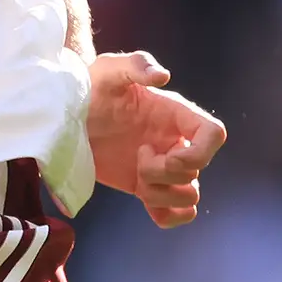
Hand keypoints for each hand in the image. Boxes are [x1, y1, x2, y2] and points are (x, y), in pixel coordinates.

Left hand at [88, 50, 225, 227]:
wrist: (67, 114)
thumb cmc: (90, 86)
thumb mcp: (109, 69)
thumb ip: (137, 65)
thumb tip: (162, 75)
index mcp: (175, 115)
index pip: (214, 135)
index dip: (201, 153)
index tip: (170, 157)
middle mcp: (174, 142)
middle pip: (196, 171)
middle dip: (166, 173)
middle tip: (137, 156)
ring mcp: (161, 167)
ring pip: (189, 196)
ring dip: (164, 195)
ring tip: (137, 178)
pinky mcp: (144, 187)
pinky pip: (173, 214)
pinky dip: (167, 216)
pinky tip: (145, 202)